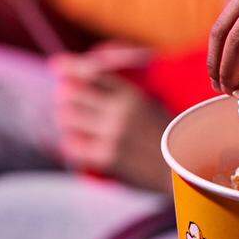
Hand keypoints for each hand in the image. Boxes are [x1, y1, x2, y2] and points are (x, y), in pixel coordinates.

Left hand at [52, 54, 170, 192]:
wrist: (181, 171)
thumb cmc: (167, 139)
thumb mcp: (152, 107)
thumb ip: (125, 95)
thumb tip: (95, 78)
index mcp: (132, 95)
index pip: (92, 72)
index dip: (71, 67)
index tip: (56, 66)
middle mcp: (119, 111)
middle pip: (72, 93)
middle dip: (66, 98)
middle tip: (67, 105)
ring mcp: (112, 134)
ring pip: (67, 118)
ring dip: (66, 121)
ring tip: (71, 126)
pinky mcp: (107, 157)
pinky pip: (72, 146)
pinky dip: (70, 145)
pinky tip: (76, 146)